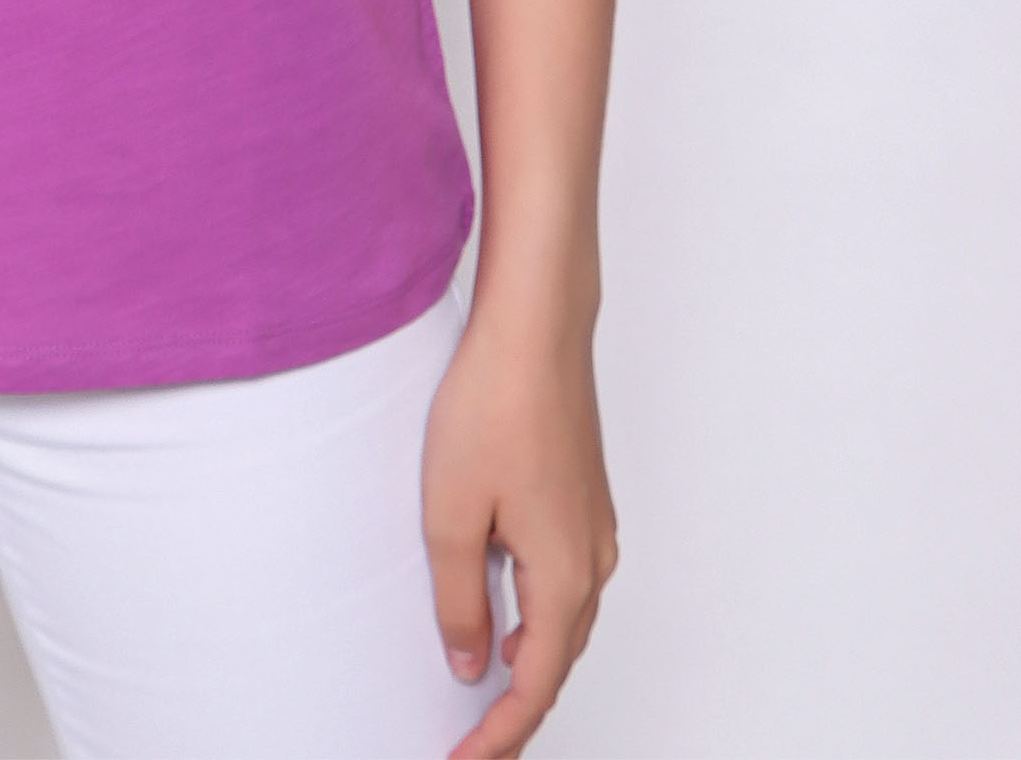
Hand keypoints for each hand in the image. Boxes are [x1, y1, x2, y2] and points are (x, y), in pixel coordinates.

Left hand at [422, 302, 617, 759]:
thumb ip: (460, 600)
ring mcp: (594, 528)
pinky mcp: (583, 499)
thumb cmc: (492, 408)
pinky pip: (564, 580)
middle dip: (517, 711)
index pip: (535, 686)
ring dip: (528, 663)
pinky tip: (505, 613)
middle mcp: (594, 561)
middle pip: (557, 661)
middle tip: (471, 744)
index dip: (500, 735)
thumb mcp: (452, 515)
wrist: (534, 329)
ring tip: (483, 695)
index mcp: (565, 577)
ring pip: (564, 621)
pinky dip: (536, 616)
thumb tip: (472, 665)